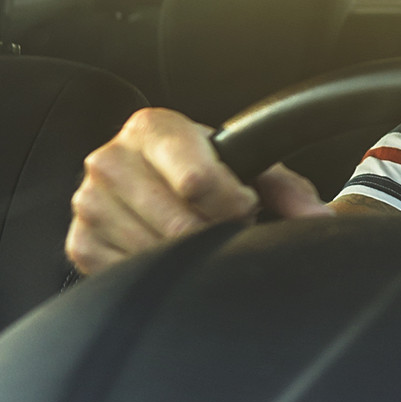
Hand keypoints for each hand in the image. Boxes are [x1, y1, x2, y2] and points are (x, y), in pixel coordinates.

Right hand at [66, 107, 327, 276]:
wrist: (163, 182)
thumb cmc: (213, 171)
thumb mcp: (253, 169)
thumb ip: (289, 190)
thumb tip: (320, 222)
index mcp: (152, 128)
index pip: (197, 181)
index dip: (234, 204)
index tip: (244, 206)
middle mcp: (110, 160)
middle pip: (178, 224)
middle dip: (214, 233)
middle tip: (224, 227)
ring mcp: (89, 203)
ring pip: (155, 252)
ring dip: (188, 255)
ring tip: (198, 235)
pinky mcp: (80, 242)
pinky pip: (126, 272)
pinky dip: (158, 273)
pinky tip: (170, 255)